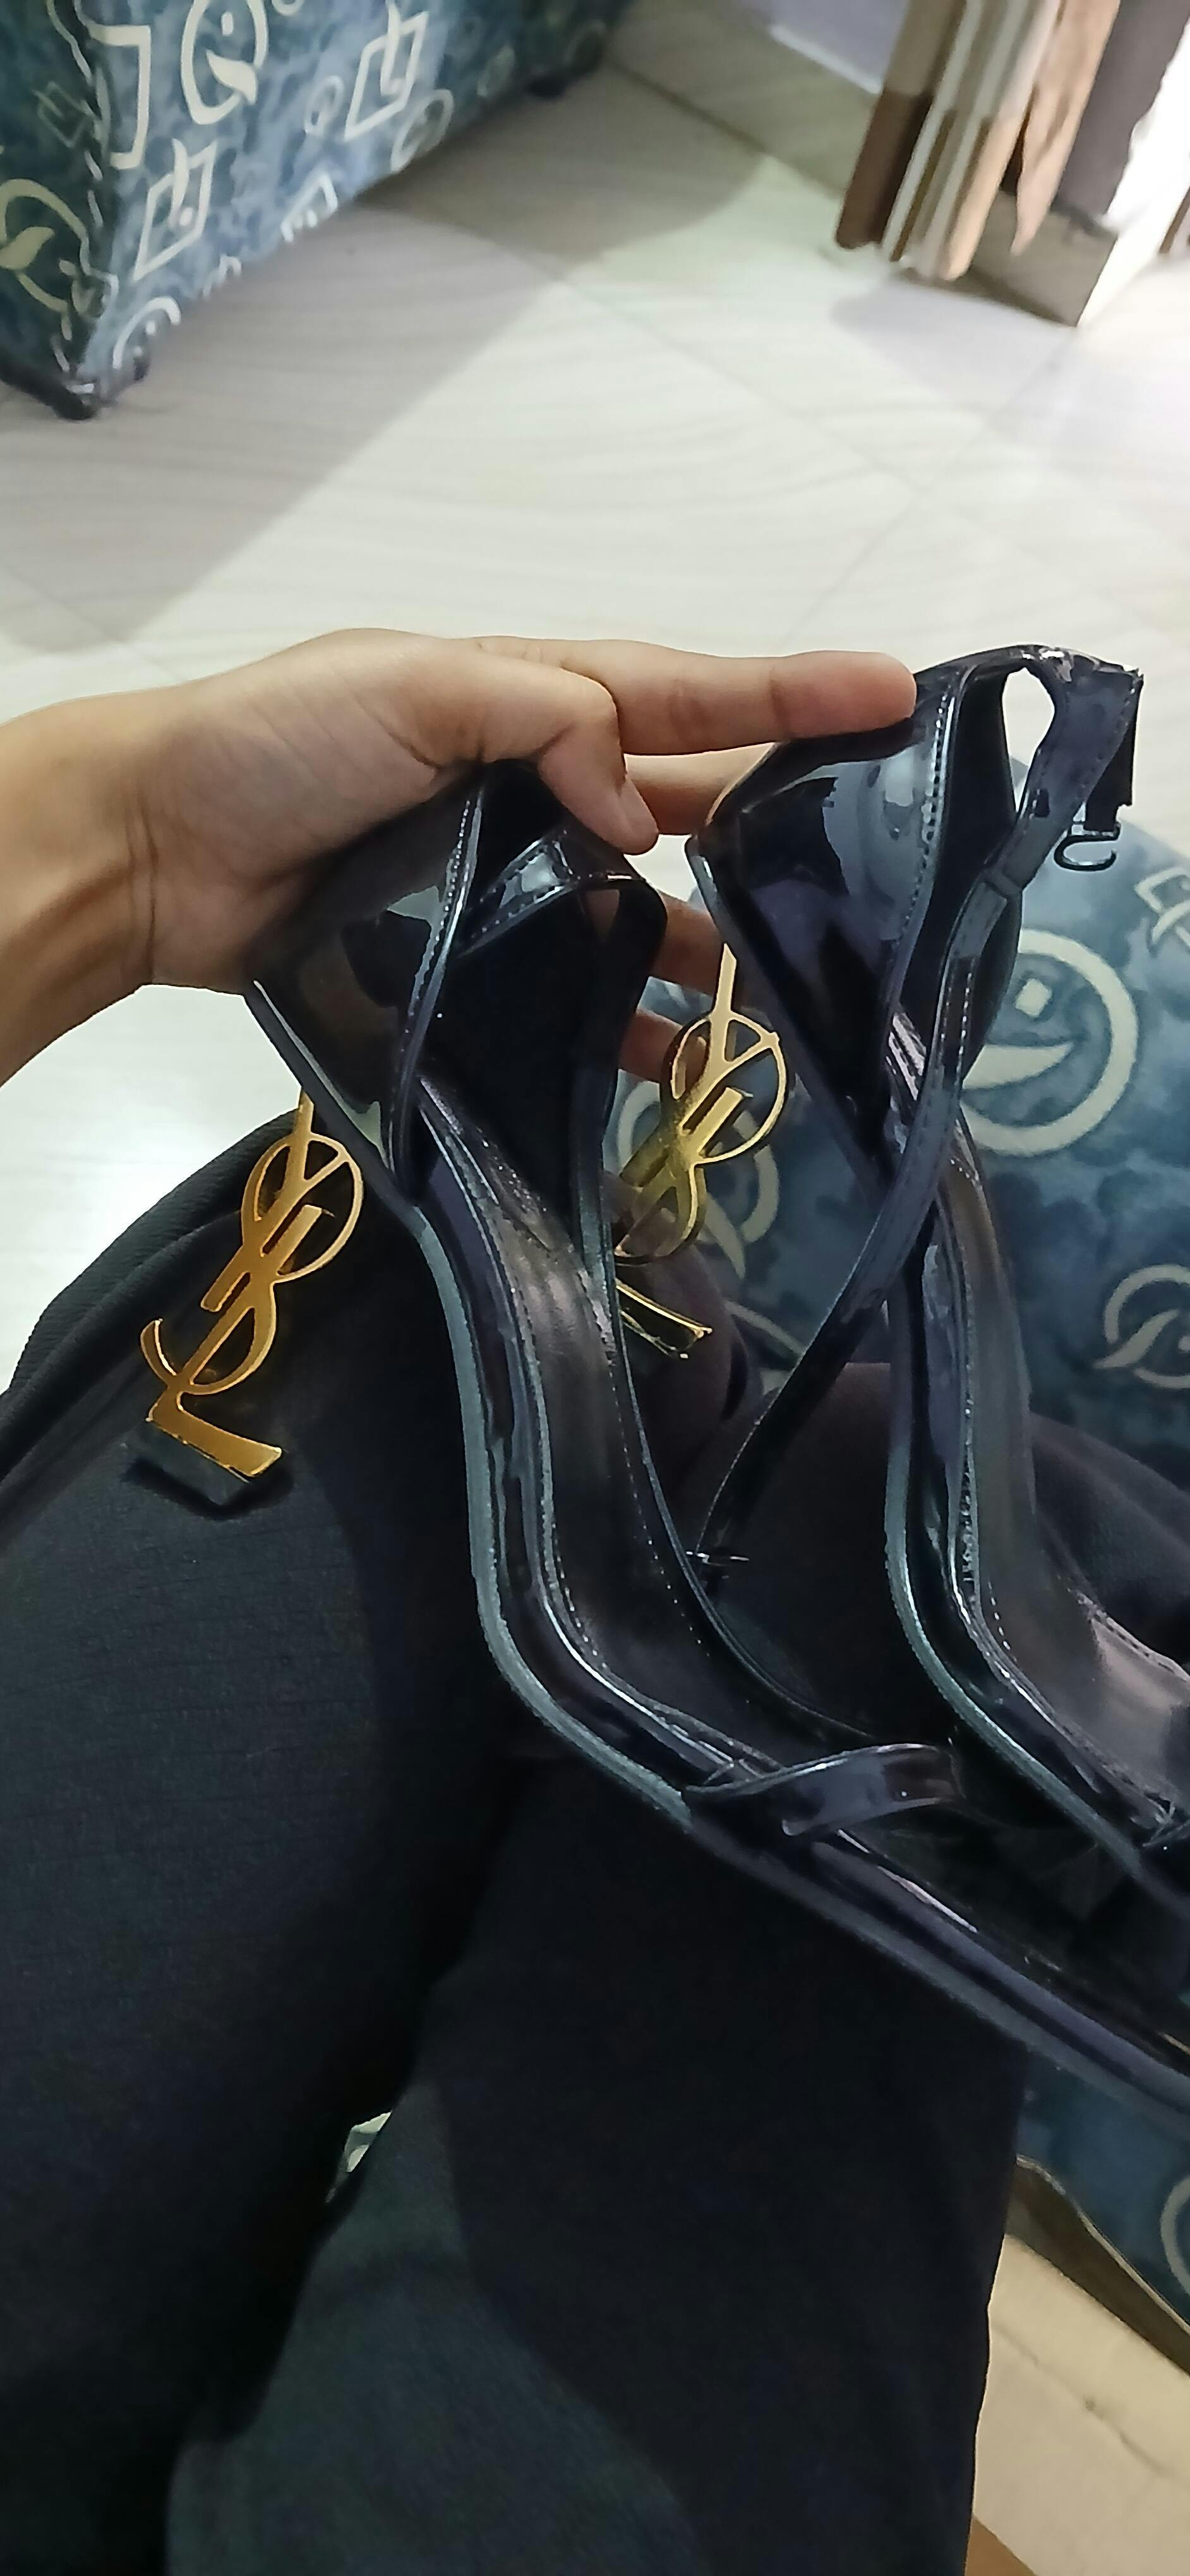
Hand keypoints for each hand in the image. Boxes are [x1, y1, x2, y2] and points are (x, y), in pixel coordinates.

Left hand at [0, 630, 913, 1082]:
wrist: (151, 851)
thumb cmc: (277, 744)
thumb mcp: (417, 688)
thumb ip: (545, 723)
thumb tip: (646, 818)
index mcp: (526, 697)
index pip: (682, 691)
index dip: (787, 692)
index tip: (898, 694)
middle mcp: (529, 785)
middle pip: (679, 802)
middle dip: (773, 822)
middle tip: (873, 856)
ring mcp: (500, 876)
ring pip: (633, 910)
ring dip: (700, 946)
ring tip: (770, 989)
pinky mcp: (461, 960)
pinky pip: (564, 990)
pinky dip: (616, 1025)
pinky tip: (664, 1059)